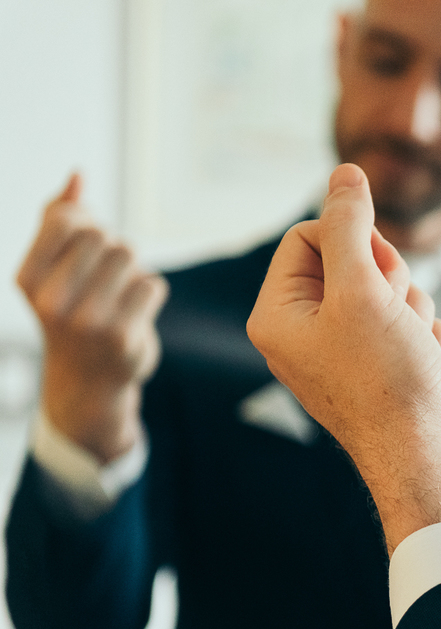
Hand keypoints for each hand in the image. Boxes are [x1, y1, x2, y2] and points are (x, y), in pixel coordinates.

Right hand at [16, 174, 167, 462]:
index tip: (84, 250)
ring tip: (117, 295)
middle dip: (112, 250)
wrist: (88, 379)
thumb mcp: (52, 266)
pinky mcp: (124, 337)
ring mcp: (87, 322)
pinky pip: (152, 284)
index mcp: (26, 278)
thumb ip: (59, 218)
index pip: (66, 219)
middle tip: (104, 280)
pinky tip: (133, 313)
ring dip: (132, 270)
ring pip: (130, 256)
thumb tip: (77, 175)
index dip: (86, 226)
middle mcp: (51, 302)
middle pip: (103, 236)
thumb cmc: (71, 309)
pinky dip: (149, 293)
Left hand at [246, 163, 440, 553]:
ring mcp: (345, 354)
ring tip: (413, 349)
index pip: (310, 235)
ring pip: (389, 292)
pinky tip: (427, 370)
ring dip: (415, 310)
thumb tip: (345, 173)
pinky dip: (427, 340)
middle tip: (396, 314)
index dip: (353, 242)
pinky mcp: (382, 370)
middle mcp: (304, 334)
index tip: (375, 276)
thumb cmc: (388, 380)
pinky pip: (409, 325)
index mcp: (278, 315)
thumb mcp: (363, 290)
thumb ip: (349, 225)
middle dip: (389, 280)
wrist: (428, 459)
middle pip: (354, 260)